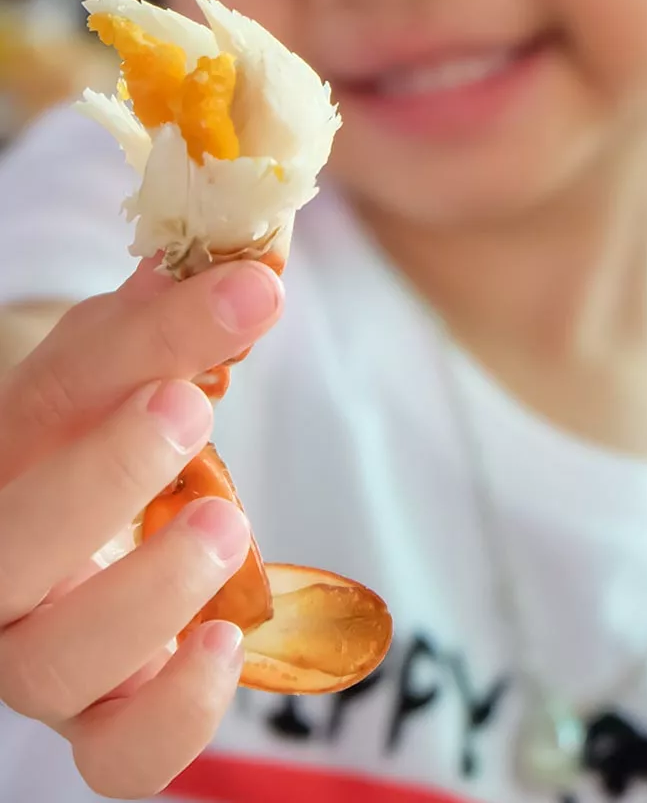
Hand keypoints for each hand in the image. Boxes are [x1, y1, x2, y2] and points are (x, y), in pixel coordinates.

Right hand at [0, 257, 283, 798]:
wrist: (83, 517)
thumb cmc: (96, 430)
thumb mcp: (124, 364)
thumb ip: (169, 321)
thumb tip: (252, 263)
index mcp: (7, 457)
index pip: (58, 395)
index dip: (148, 341)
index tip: (249, 293)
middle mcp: (3, 566)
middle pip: (12, 548)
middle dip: (103, 474)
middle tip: (188, 406)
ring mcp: (42, 655)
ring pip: (54, 664)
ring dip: (144, 595)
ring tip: (225, 521)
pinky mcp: (101, 721)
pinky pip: (119, 759)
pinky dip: (172, 716)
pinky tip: (226, 644)